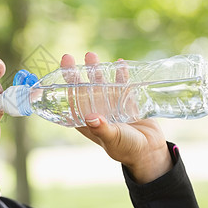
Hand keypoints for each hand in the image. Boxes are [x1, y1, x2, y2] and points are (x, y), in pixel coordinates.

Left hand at [61, 52, 171, 183]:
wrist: (149, 151)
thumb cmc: (126, 149)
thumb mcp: (113, 138)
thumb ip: (102, 128)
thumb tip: (91, 117)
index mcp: (87, 121)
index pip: (71, 101)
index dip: (63, 87)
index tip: (57, 75)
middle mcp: (96, 111)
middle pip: (83, 88)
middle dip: (76, 74)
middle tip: (68, 57)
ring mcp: (111, 105)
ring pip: (101, 84)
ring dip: (96, 70)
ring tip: (91, 55)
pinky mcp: (127, 101)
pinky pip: (122, 85)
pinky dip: (121, 74)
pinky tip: (119, 63)